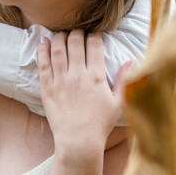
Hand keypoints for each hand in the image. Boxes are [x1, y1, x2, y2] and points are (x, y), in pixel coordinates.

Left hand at [38, 31, 121, 157]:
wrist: (78, 141)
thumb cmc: (100, 124)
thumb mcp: (119, 103)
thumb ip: (125, 80)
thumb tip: (133, 61)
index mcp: (96, 76)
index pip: (94, 45)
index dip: (95, 35)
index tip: (95, 34)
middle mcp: (77, 74)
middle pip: (75, 42)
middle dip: (77, 33)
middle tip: (78, 33)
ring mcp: (60, 80)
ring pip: (58, 49)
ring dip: (60, 37)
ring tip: (62, 34)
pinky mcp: (47, 88)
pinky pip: (43, 64)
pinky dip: (43, 50)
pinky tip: (44, 41)